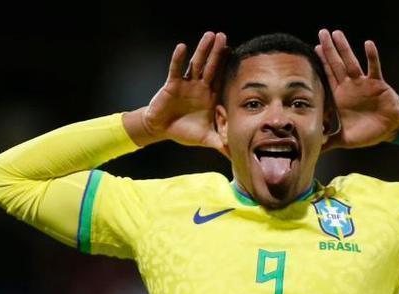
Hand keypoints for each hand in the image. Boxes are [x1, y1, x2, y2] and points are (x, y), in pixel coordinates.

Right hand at [125, 31, 228, 155]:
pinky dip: (178, 58)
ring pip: (196, 64)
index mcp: (210, 97)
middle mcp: (200, 87)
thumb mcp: (206, 138)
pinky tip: (182, 47)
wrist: (162, 129)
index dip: (227, 67)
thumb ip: (221, 143)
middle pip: (210, 66)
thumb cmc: (185, 131)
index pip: (221, 79)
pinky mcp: (172, 84)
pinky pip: (175, 69)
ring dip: (202, 50)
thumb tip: (236, 154)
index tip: (236, 52)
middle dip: (217, 52)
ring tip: (209, 35)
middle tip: (224, 36)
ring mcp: (186, 84)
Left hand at [315, 29, 398, 151]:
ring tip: (337, 34)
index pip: (328, 77)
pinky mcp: (378, 84)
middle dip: (328, 50)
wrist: (390, 129)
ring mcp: (363, 83)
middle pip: (336, 65)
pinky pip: (374, 68)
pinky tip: (367, 44)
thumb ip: (328, 142)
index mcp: (340, 97)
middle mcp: (350, 87)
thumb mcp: (344, 139)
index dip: (321, 64)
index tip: (312, 50)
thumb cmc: (367, 132)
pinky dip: (372, 56)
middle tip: (321, 33)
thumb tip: (314, 150)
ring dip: (344, 49)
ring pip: (351, 63)